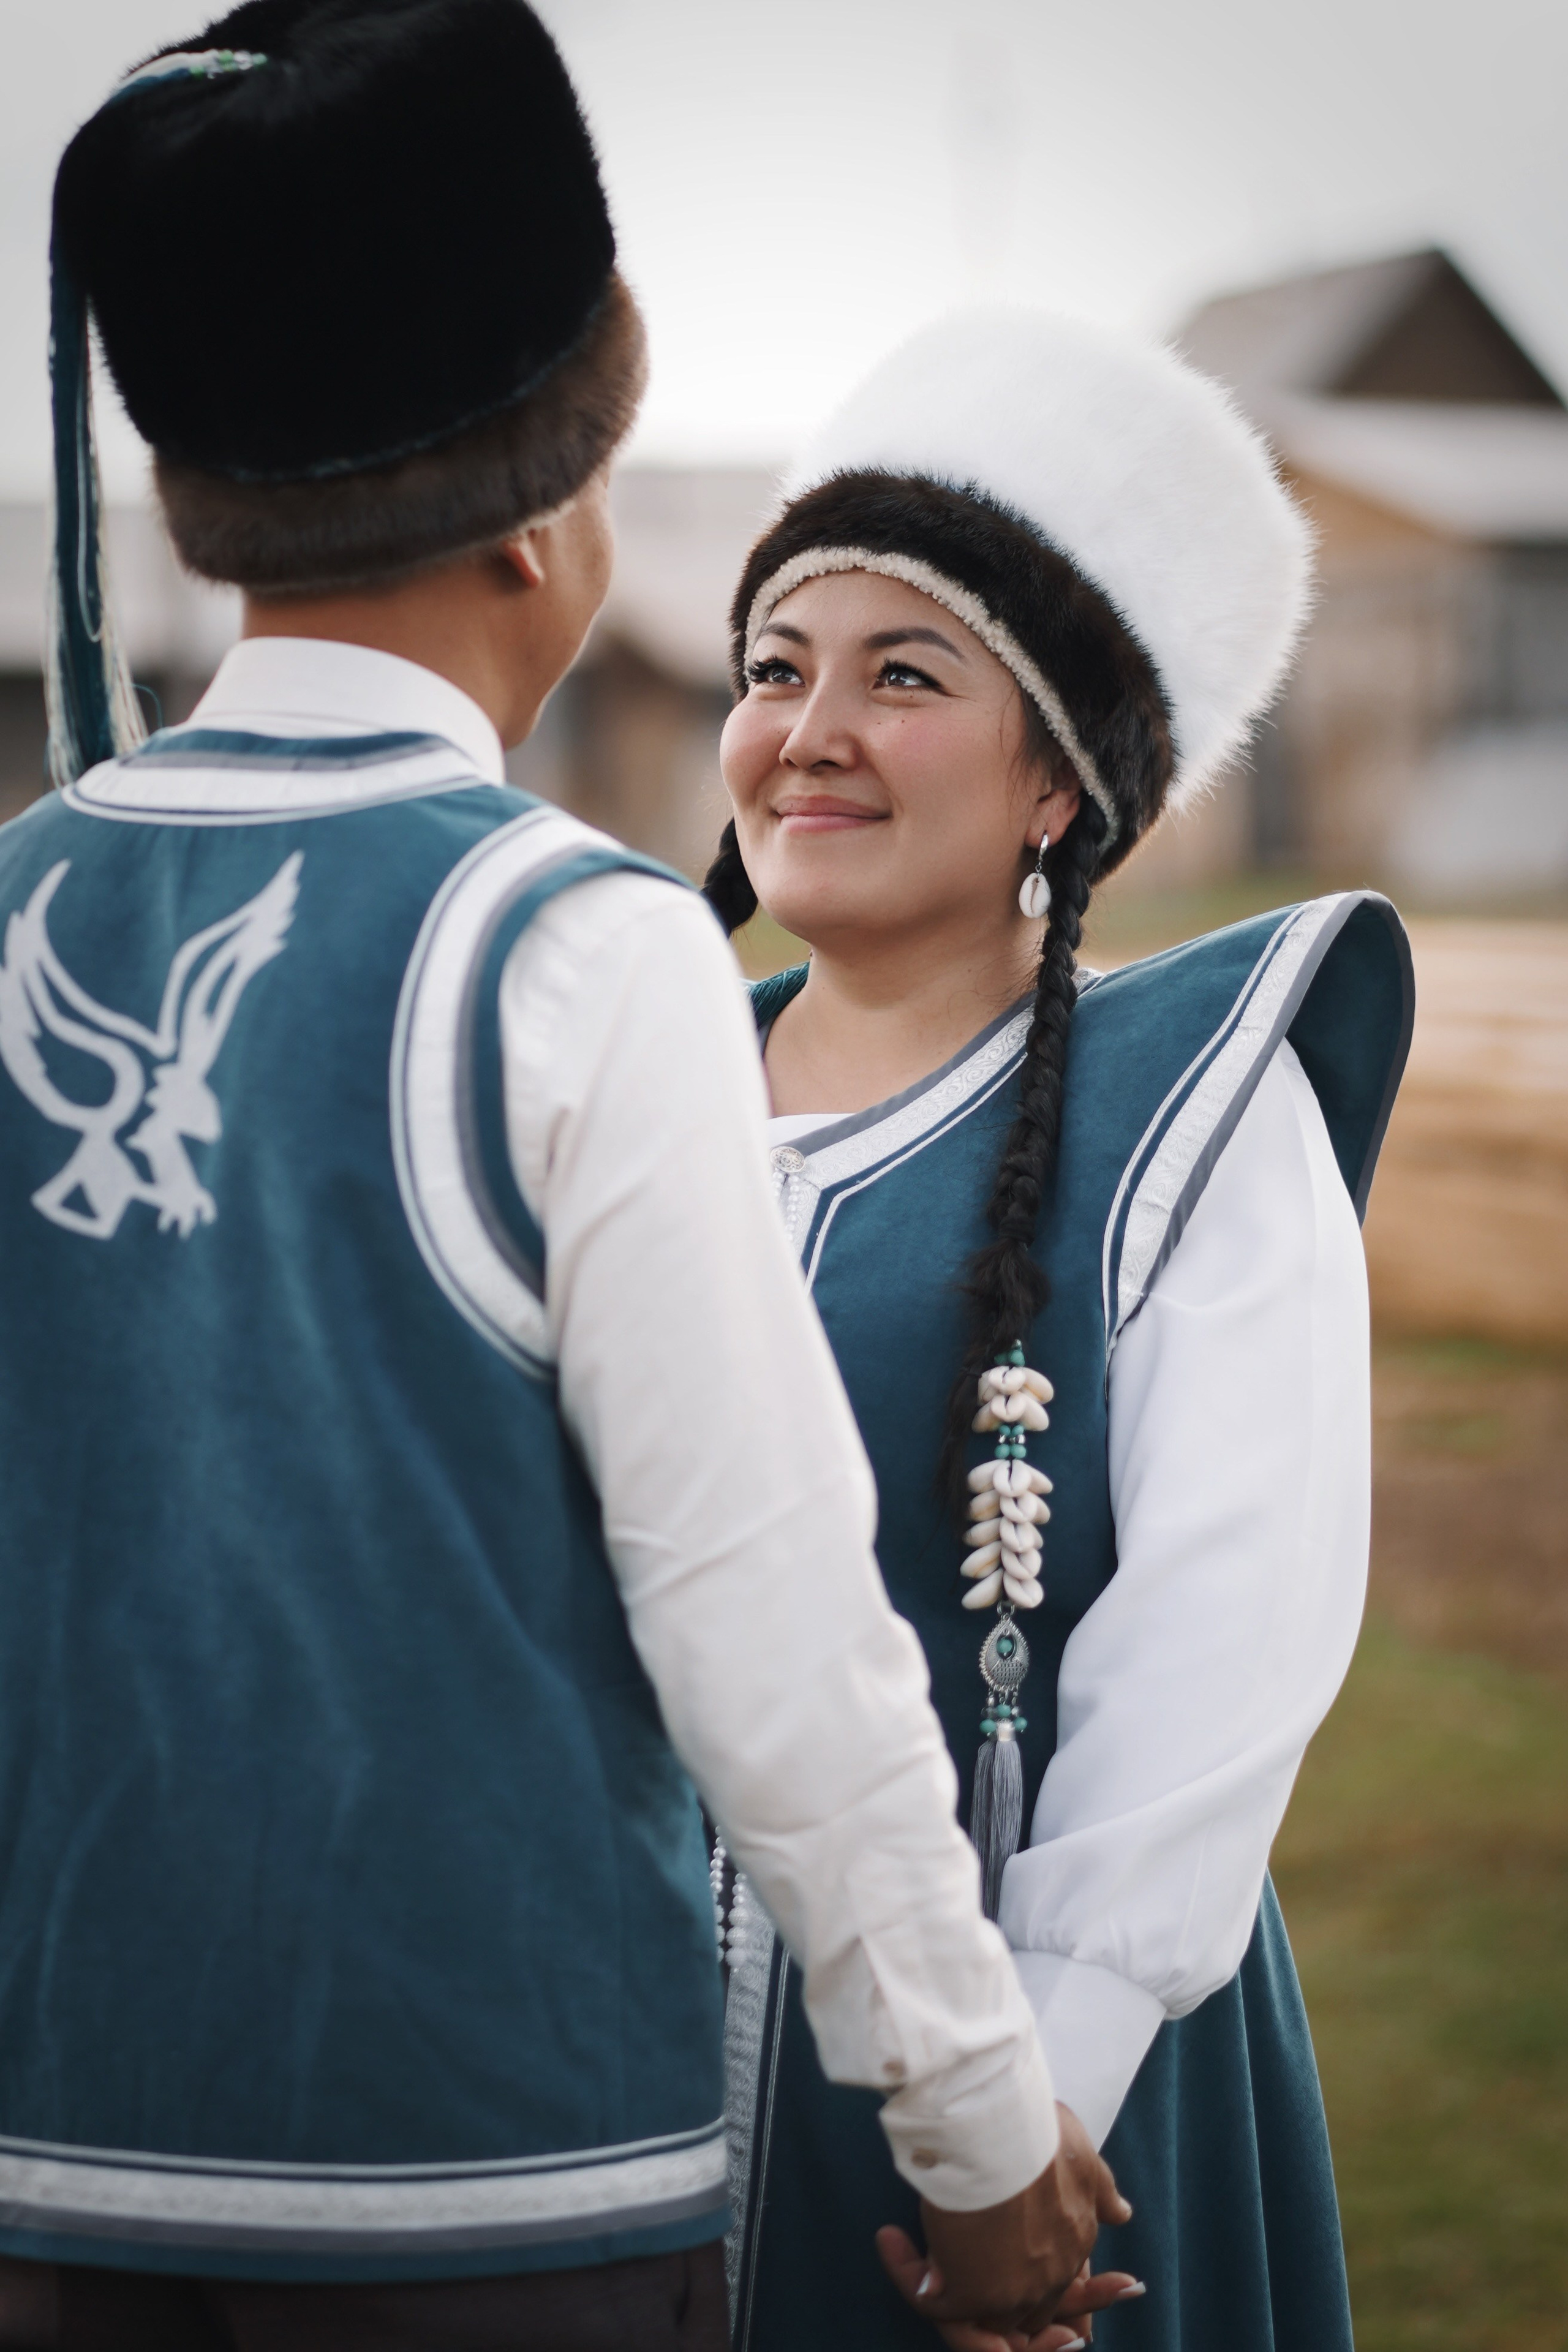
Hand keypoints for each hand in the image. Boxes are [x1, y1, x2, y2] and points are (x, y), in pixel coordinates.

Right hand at [876, 2104, 1133, 2348]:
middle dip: (987, 2301)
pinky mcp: (968, 2294)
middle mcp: (1049, 2276)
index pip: (1062, 2288)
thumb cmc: (1035, 2129)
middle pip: (1022, 2315)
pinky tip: (889, 2239)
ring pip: (976, 2321)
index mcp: (1074, 2242)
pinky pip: (929, 2302)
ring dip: (939, 2291)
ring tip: (903, 2251)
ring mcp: (1010, 2292)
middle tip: (937, 2267)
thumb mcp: (1082, 2156)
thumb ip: (1098, 2189)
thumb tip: (1121, 2213)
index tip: (1011, 2271)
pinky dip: (906, 2273)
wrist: (1002, 2127)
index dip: (1036, 2290)